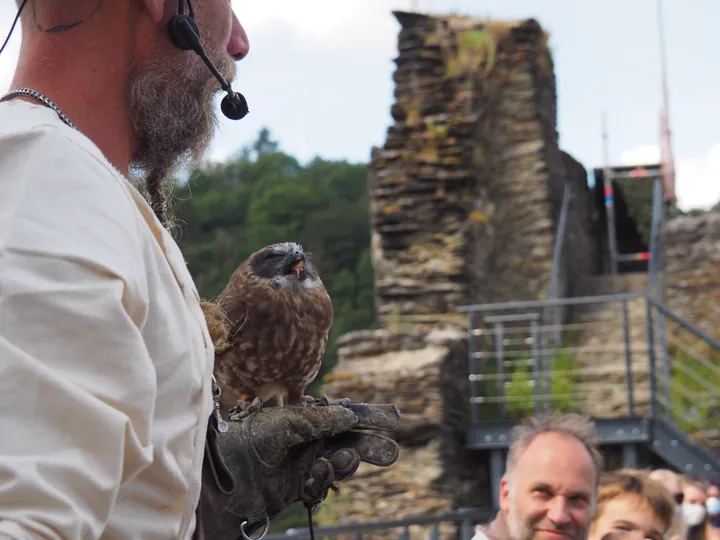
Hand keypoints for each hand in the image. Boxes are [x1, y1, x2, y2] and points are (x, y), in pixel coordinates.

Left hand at [197, 398, 400, 539]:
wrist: (218, 475)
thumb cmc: (246, 439)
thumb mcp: (286, 423)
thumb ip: (320, 421)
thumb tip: (351, 416)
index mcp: (303, 417)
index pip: (342, 415)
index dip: (367, 416)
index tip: (393, 418)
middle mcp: (306, 439)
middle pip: (347, 440)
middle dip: (368, 445)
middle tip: (390, 451)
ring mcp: (302, 464)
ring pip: (338, 464)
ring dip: (346, 463)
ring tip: (346, 460)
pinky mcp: (297, 488)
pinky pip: (322, 484)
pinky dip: (325, 481)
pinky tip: (319, 474)